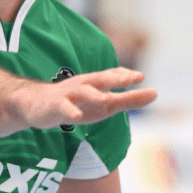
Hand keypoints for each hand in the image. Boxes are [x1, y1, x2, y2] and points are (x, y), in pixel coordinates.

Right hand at [13, 67, 156, 129]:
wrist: (36, 105)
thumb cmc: (76, 103)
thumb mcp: (105, 104)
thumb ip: (129, 100)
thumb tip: (156, 93)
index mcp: (96, 83)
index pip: (112, 75)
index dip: (125, 76)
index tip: (140, 77)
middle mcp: (83, 84)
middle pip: (100, 79)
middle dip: (115, 78)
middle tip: (131, 79)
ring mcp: (68, 94)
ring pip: (82, 91)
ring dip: (94, 94)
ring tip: (107, 99)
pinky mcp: (54, 106)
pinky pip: (62, 107)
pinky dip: (70, 110)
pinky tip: (76, 116)